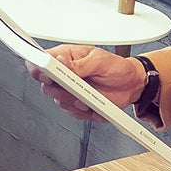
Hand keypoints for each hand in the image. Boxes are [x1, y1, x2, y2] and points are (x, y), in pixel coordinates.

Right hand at [26, 45, 146, 121]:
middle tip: (79, 89)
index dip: (39, 69)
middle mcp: (64, 75)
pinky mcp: (77, 104)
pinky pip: (73, 112)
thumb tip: (60, 62)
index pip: (41, 62)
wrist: (131, 85)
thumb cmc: (117, 68)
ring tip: (92, 97)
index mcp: (66, 58)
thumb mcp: (100, 61)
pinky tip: (97, 105)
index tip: (49, 75)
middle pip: (47, 86)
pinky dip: (86, 112)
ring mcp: (70, 91)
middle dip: (62, 91)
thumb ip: (80, 64)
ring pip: (59, 102)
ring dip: (76, 102)